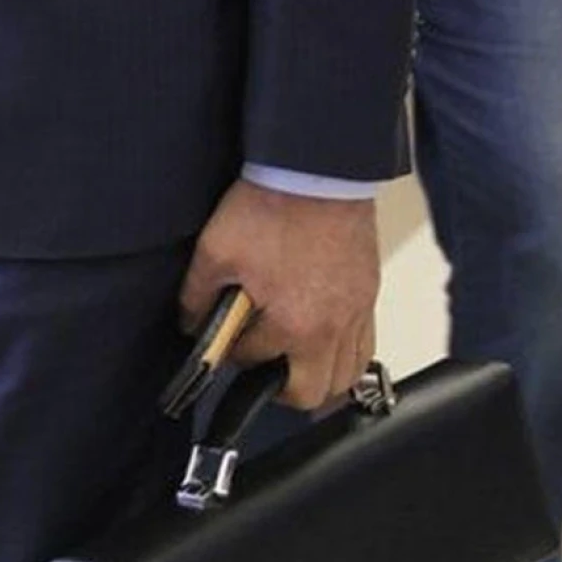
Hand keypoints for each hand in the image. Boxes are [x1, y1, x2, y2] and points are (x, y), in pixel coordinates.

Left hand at [182, 180, 380, 408]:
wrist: (318, 168)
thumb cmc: (272, 205)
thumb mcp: (215, 252)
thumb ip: (196, 299)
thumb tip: (193, 327)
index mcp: (293, 324)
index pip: (253, 361)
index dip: (233, 349)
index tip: (228, 333)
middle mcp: (332, 327)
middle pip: (312, 393)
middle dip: (282, 387)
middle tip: (265, 365)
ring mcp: (356, 312)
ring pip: (346, 376)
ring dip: (318, 376)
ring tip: (295, 360)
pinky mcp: (369, 294)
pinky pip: (366, 346)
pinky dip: (344, 355)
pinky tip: (323, 341)